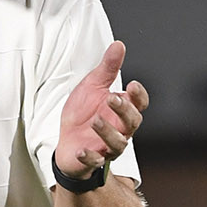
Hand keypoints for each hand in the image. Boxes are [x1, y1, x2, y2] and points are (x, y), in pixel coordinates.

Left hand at [54, 40, 147, 179]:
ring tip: (95, 121)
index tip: (132, 85)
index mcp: (122, 110)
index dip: (139, 96)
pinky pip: (95, 161)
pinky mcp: (93, 159)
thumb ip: (108, 68)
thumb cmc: (83, 113)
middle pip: (132, 122)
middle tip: (112, 99)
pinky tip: (83, 150)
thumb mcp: (93, 86)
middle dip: (124, 111)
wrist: (67, 141)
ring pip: (117, 143)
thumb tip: (118, 45)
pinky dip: (90, 157)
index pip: (140, 104)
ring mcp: (107, 146)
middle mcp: (120, 129)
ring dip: (107, 132)